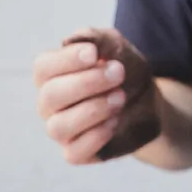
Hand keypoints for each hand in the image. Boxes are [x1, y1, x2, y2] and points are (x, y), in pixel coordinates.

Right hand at [31, 28, 158, 162]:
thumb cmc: (124, 71)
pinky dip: (95, 136)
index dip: (66, 60)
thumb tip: (73, 41)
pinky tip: (115, 121)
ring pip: (59, 127)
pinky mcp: (77, 152)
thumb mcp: (117, 48)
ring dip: (93, 110)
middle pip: (50, 96)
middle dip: (87, 83)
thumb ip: (97, 39)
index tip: (94, 53)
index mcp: (51, 75)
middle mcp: (49, 104)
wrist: (149, 102)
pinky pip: (74, 152)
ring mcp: (61, 130)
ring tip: (120, 98)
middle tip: (118, 72)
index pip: (42, 68)